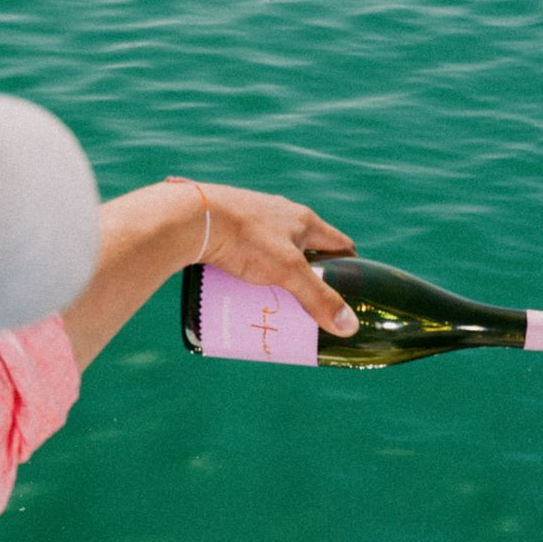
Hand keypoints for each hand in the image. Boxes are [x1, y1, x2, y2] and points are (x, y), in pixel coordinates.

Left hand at [190, 182, 358, 337]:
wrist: (193, 218)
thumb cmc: (245, 239)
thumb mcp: (288, 272)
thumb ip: (318, 299)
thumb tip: (349, 328)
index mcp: (304, 220)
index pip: (340, 244)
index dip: (349, 268)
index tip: (349, 293)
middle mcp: (282, 214)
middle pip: (307, 250)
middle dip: (310, 277)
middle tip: (307, 306)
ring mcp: (255, 217)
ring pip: (278, 250)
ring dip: (281, 273)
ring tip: (276, 299)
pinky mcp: (231, 224)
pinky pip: (251, 249)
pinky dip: (254, 267)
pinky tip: (245, 284)